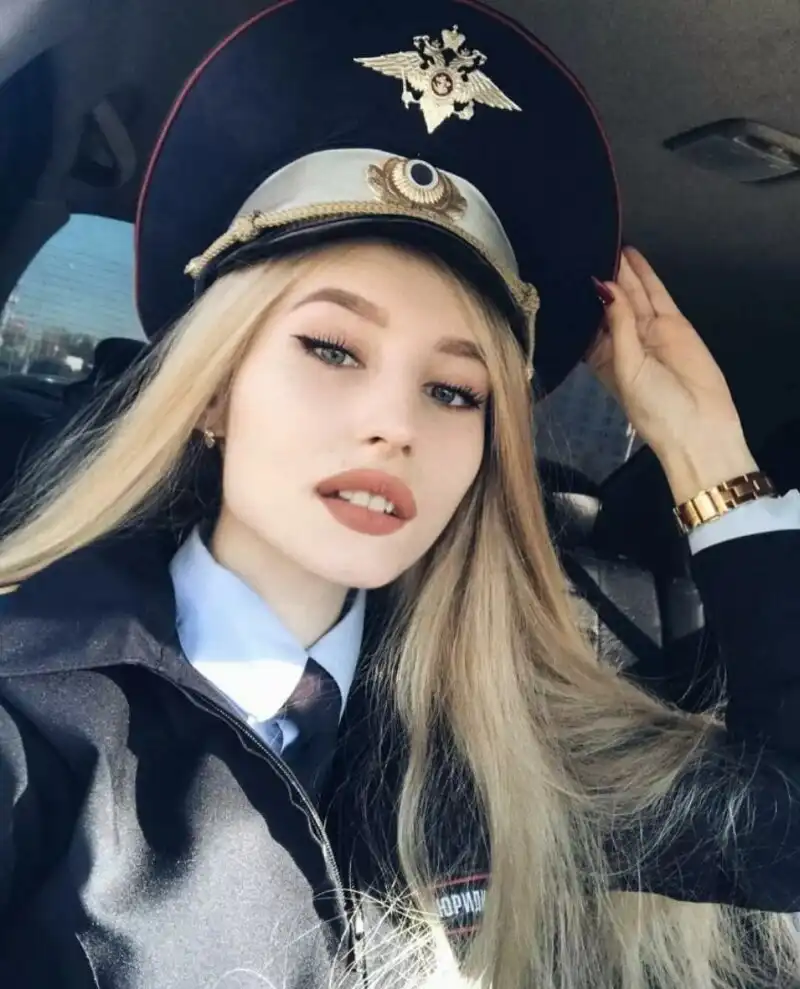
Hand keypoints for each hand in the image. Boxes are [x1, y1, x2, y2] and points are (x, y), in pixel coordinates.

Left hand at [586, 246, 758, 501]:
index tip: (561, 275)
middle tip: (581, 248)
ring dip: (619, 271)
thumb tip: (603, 286)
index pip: (586, 323)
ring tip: (603, 242)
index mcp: (602, 359)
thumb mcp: (627, 367)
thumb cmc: (654, 407)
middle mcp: (623, 343)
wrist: (699, 427)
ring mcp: (648, 331)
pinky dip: (644, 274)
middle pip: (608, 303)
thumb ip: (617, 325)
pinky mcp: (673, 323)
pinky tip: (629, 255)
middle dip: (597, 279)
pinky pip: (655, 293)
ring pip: (631, 293)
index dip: (576, 301)